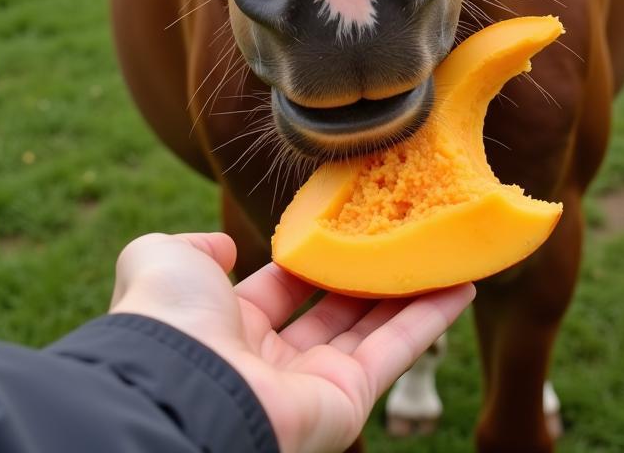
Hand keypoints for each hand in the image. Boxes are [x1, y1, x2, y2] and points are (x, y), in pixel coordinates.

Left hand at [109, 232, 473, 452]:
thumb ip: (192, 246)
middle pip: (335, 308)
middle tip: (405, 233)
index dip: (314, 255)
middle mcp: (274, 359)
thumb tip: (224, 245)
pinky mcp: (349, 399)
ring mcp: (315, 381)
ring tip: (444, 250)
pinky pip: (398, 351)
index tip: (347, 224)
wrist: (177, 385)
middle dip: (368, 272)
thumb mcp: (163, 259)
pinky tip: (461, 284)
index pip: (283, 286)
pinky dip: (432, 318)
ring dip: (411, 289)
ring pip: (374, 327)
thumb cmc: (167, 318)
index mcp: (230, 326)